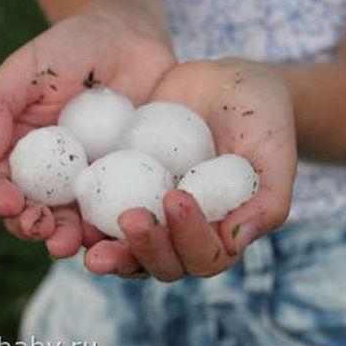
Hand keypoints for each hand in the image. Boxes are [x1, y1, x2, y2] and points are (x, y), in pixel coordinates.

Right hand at [0, 7, 175, 257]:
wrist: (127, 38)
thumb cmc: (68, 49)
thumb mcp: (25, 69)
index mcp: (18, 153)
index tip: (8, 200)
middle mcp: (51, 177)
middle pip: (33, 214)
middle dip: (32, 228)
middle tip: (42, 228)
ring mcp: (90, 184)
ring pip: (75, 223)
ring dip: (70, 238)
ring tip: (72, 242)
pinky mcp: (128, 183)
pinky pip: (120, 210)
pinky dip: (115, 227)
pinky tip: (118, 230)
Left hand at [83, 58, 297, 280]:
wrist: (225, 83)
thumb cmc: (260, 115)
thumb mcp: (273, 148)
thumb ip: (269, 198)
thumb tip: (237, 239)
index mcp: (224, 230)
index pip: (207, 255)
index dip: (191, 239)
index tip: (177, 197)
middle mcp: (187, 231)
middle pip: (165, 263)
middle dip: (147, 249)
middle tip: (130, 219)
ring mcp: (154, 213)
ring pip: (130, 251)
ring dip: (112, 251)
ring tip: (90, 242)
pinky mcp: (125, 190)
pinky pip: (103, 215)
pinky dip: (88, 220)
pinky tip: (72, 208)